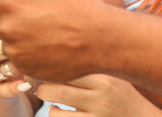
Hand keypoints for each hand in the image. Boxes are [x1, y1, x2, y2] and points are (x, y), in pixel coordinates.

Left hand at [0, 0, 117, 81]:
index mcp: (9, 3)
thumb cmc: (78, 5)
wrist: (101, 38)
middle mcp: (7, 28)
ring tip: (37, 31)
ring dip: (11, 39)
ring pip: (1, 45)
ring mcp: (16, 52)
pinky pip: (17, 61)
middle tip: (17, 16)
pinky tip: (46, 45)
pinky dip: (26, 54)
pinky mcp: (26, 69)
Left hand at [36, 75, 161, 115]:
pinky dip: (54, 113)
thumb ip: (91, 64)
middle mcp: (101, 93)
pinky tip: (58, 109)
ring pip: (54, 110)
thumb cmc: (123, 93)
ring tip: (49, 94)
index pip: (67, 65)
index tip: (40, 64)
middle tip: (38, 81)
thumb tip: (58, 51)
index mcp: (104, 73)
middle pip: (56, 86)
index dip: (48, 65)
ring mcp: (97, 113)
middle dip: (41, 84)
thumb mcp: (113, 73)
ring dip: (47, 102)